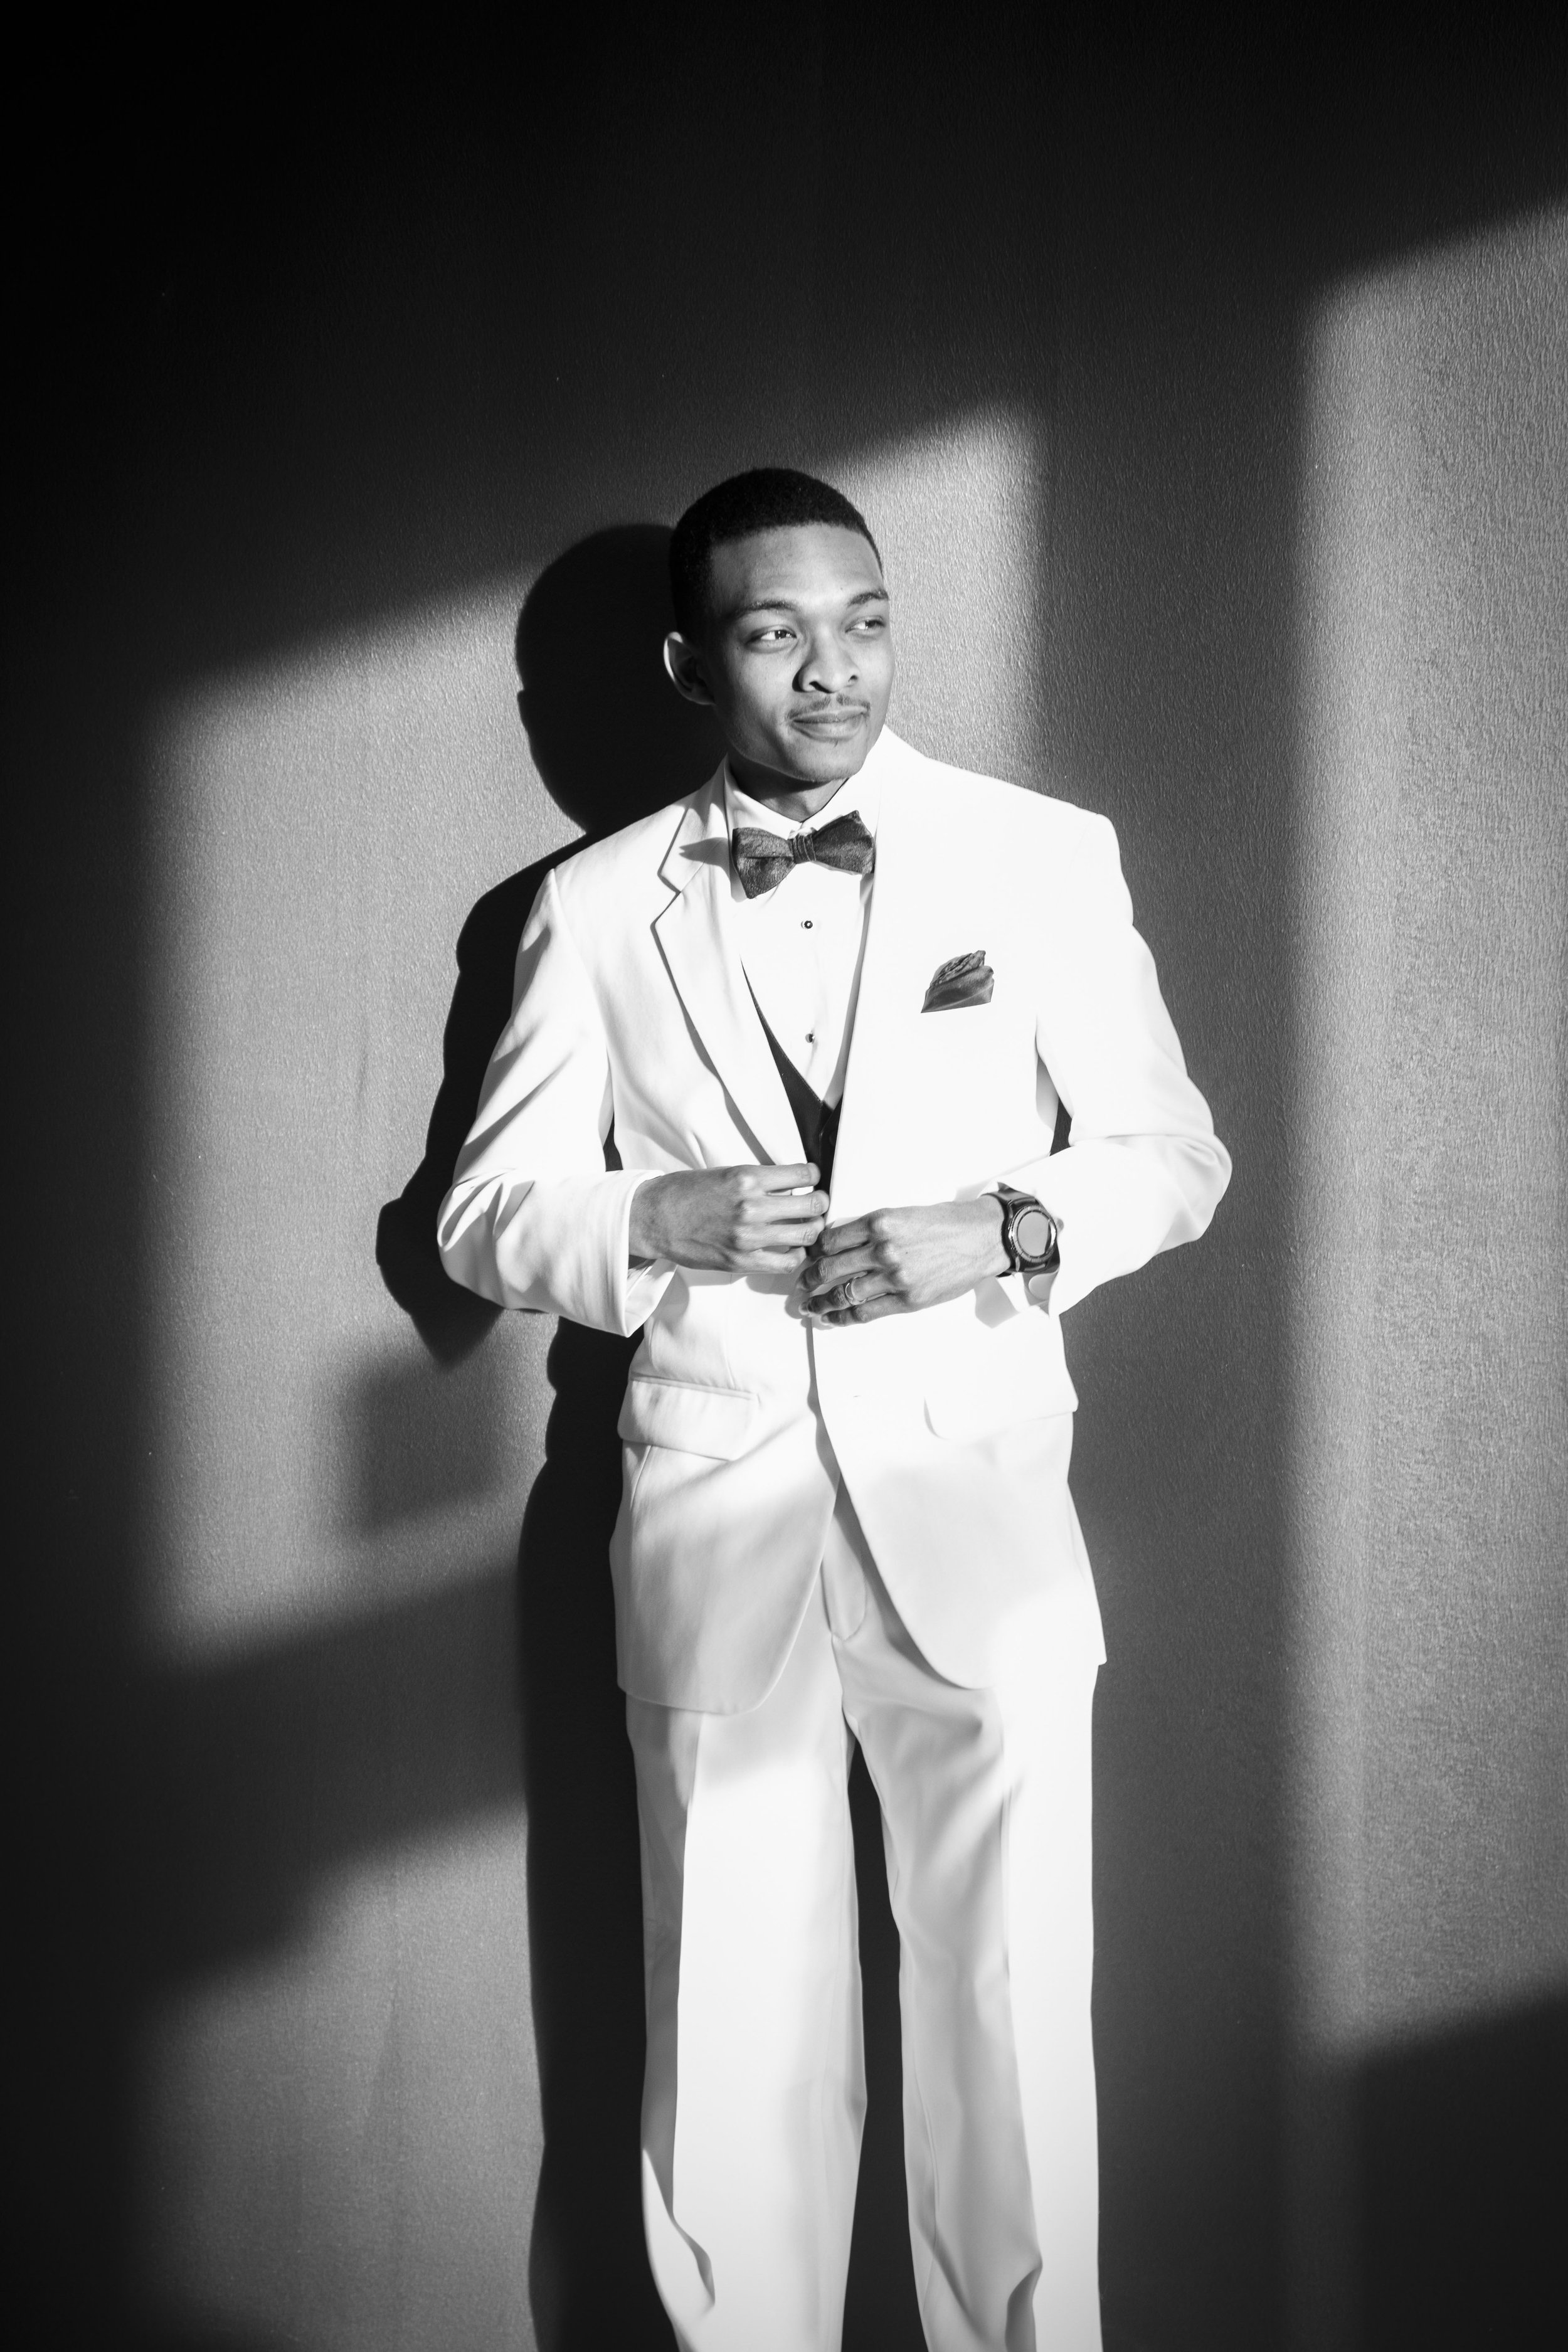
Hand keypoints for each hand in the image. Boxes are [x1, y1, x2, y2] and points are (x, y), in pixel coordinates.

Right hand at [629, 1164, 827, 1274]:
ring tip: (807, 1225)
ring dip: (812, 1228)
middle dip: (821, 1203)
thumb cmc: (685, 1193)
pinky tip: (792, 1248)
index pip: (804, 1175)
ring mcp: (748, 1236)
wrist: (653, 1218)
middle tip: (818, 1203)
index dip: (814, 1177)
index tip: (813, 1180)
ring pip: (805, 1234)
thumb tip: (791, 1185)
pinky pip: (786, 1262)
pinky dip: (796, 1255)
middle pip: (812, 1206)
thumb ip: (759, 1180)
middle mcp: (752, 1206)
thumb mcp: (725, 1173)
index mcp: (747, 1178)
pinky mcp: (742, 1260)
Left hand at [795, 1197, 1008, 1324]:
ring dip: (821, 1302)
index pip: (832, 1239)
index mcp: (880, 1222)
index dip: (816, 1250)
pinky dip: (844, 1317)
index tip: (810, 1256)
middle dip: (811, 1278)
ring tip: (810, 1306)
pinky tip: (832, 1319)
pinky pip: (866, 1312)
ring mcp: (895, 1276)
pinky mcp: (907, 1299)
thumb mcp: (905, 1213)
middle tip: (801, 1284)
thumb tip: (845, 1244)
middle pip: (831, 1267)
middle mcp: (883, 1249)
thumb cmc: (948, 1223)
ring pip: (844, 1293)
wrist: (982, 1237)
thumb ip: (875, 1229)